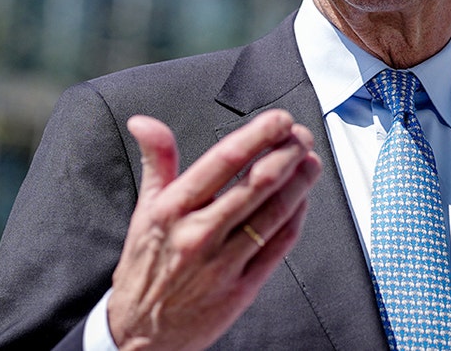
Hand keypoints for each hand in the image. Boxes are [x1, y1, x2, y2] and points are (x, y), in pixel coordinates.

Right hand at [107, 109, 321, 349]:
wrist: (140, 332)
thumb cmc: (146, 266)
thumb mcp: (145, 209)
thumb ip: (156, 160)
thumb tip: (145, 122)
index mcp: (174, 209)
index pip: (224, 160)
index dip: (258, 135)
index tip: (279, 120)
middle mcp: (199, 233)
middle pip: (257, 184)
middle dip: (288, 153)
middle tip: (302, 136)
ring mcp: (223, 262)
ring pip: (273, 213)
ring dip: (299, 183)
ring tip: (310, 161)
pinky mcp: (241, 288)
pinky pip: (278, 246)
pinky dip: (295, 219)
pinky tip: (302, 201)